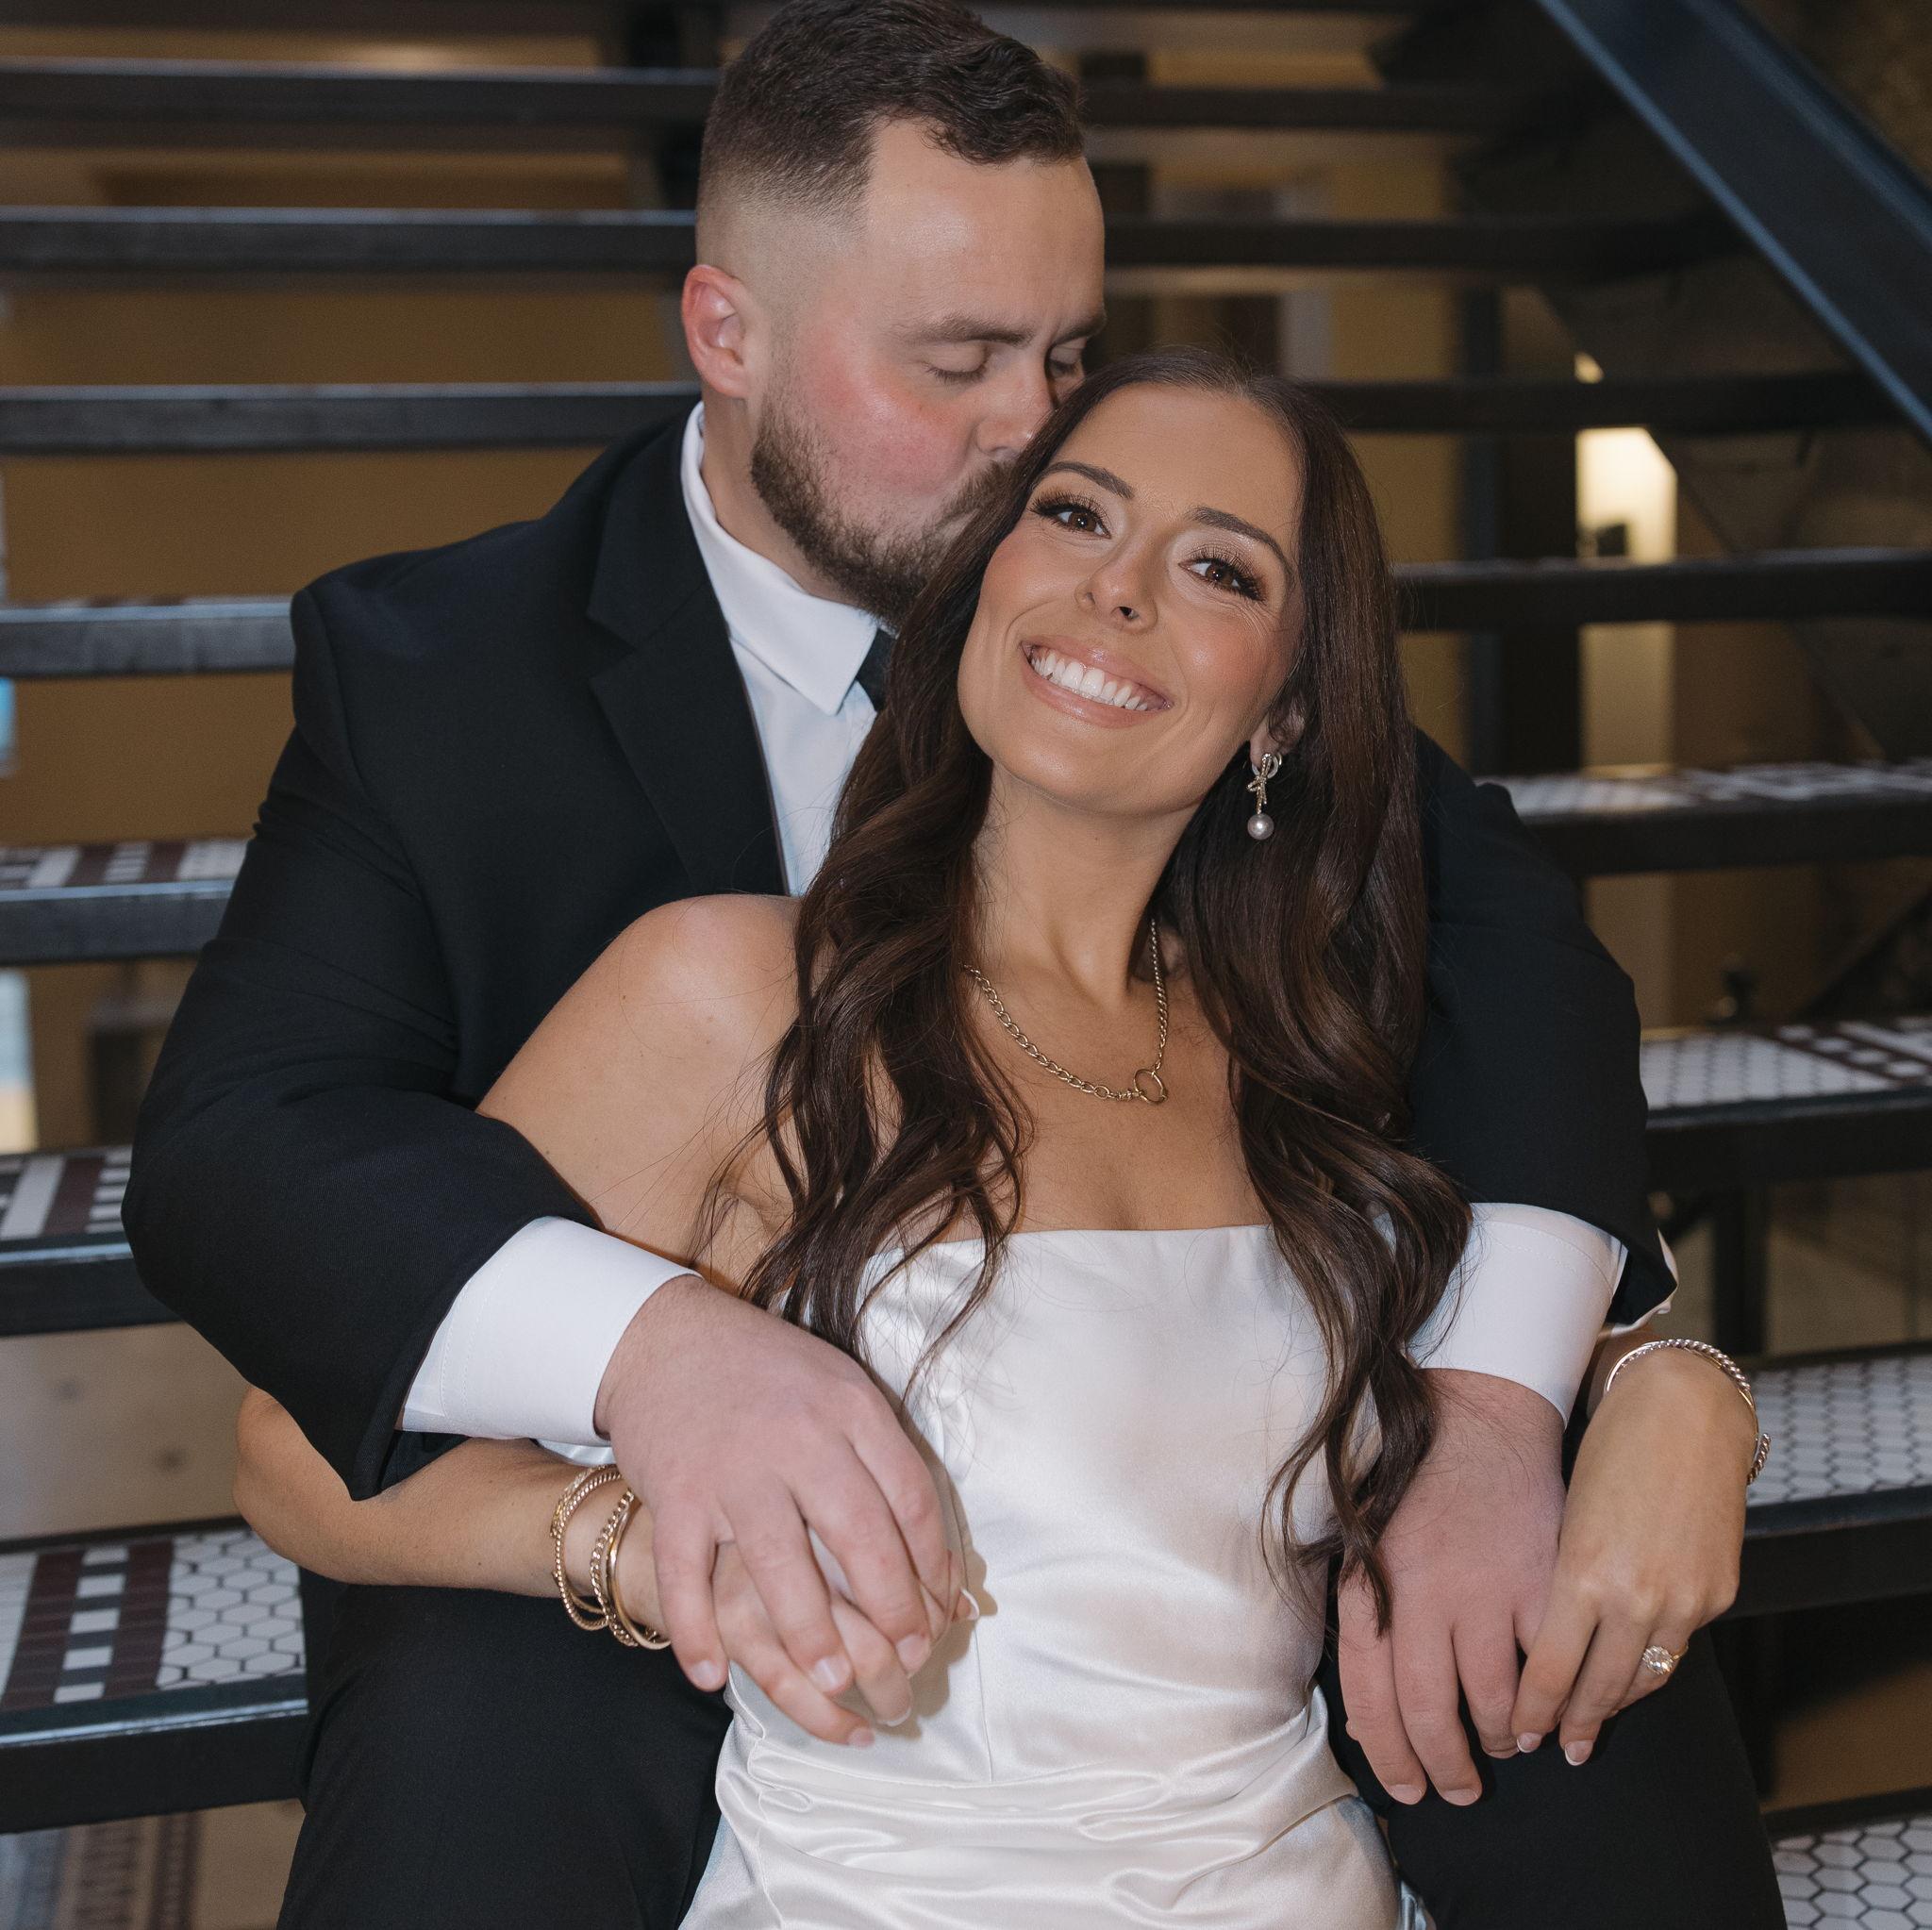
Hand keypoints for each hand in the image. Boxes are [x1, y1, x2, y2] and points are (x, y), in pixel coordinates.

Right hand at [595, 1274, 957, 1708]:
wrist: (666, 1338)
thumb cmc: (770, 1376)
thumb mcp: (841, 1389)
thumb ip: (887, 1459)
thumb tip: (944, 1561)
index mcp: (849, 1408)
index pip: (910, 1496)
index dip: (933, 1564)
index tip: (944, 1613)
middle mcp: (797, 1436)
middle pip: (858, 1533)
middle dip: (890, 1609)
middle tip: (908, 1662)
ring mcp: (734, 1467)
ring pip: (779, 1562)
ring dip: (809, 1631)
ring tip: (833, 1680)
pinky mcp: (677, 1491)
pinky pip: (686, 1573)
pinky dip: (695, 1630)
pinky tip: (711, 1674)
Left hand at [1337, 1369, 1562, 1804]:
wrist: (1478, 1414)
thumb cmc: (1414, 1485)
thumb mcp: (1366, 1543)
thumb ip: (1367, 1620)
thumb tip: (1368, 1718)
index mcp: (1372, 1582)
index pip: (1368, 1693)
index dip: (1388, 1752)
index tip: (1408, 1787)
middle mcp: (1423, 1593)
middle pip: (1429, 1712)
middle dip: (1446, 1766)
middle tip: (1462, 1790)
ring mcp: (1486, 1590)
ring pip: (1495, 1701)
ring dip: (1504, 1737)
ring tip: (1508, 1742)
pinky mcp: (1542, 1582)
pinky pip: (1549, 1668)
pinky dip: (1552, 1701)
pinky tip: (1550, 1707)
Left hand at [1511, 1344, 1752, 1763]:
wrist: (1684, 1411)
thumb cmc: (1606, 1449)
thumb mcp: (1562, 1515)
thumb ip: (1556, 1580)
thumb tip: (1535, 1637)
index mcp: (1583, 1575)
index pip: (1552, 1672)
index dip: (1535, 1713)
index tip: (1521, 1735)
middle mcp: (1637, 1598)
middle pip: (1600, 1690)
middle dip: (1575, 1727)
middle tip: (1557, 1750)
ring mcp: (1685, 1600)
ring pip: (1645, 1680)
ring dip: (1616, 1707)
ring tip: (1591, 1726)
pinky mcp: (1719, 1594)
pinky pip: (1678, 1649)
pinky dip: (1652, 1669)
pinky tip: (1631, 1677)